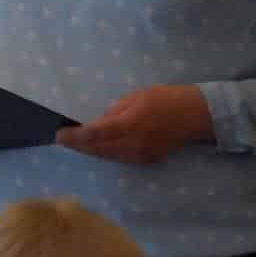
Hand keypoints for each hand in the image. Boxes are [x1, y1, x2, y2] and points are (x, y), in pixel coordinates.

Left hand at [54, 85, 212, 165]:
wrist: (196, 116)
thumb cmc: (166, 99)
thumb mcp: (137, 96)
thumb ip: (115, 110)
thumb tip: (99, 123)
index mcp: (130, 124)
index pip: (95, 134)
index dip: (74, 137)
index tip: (59, 135)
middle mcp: (133, 144)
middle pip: (98, 149)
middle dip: (78, 146)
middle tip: (63, 139)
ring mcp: (140, 155)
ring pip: (107, 156)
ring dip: (91, 151)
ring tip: (77, 143)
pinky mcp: (146, 160)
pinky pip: (119, 158)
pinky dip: (106, 153)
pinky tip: (99, 147)